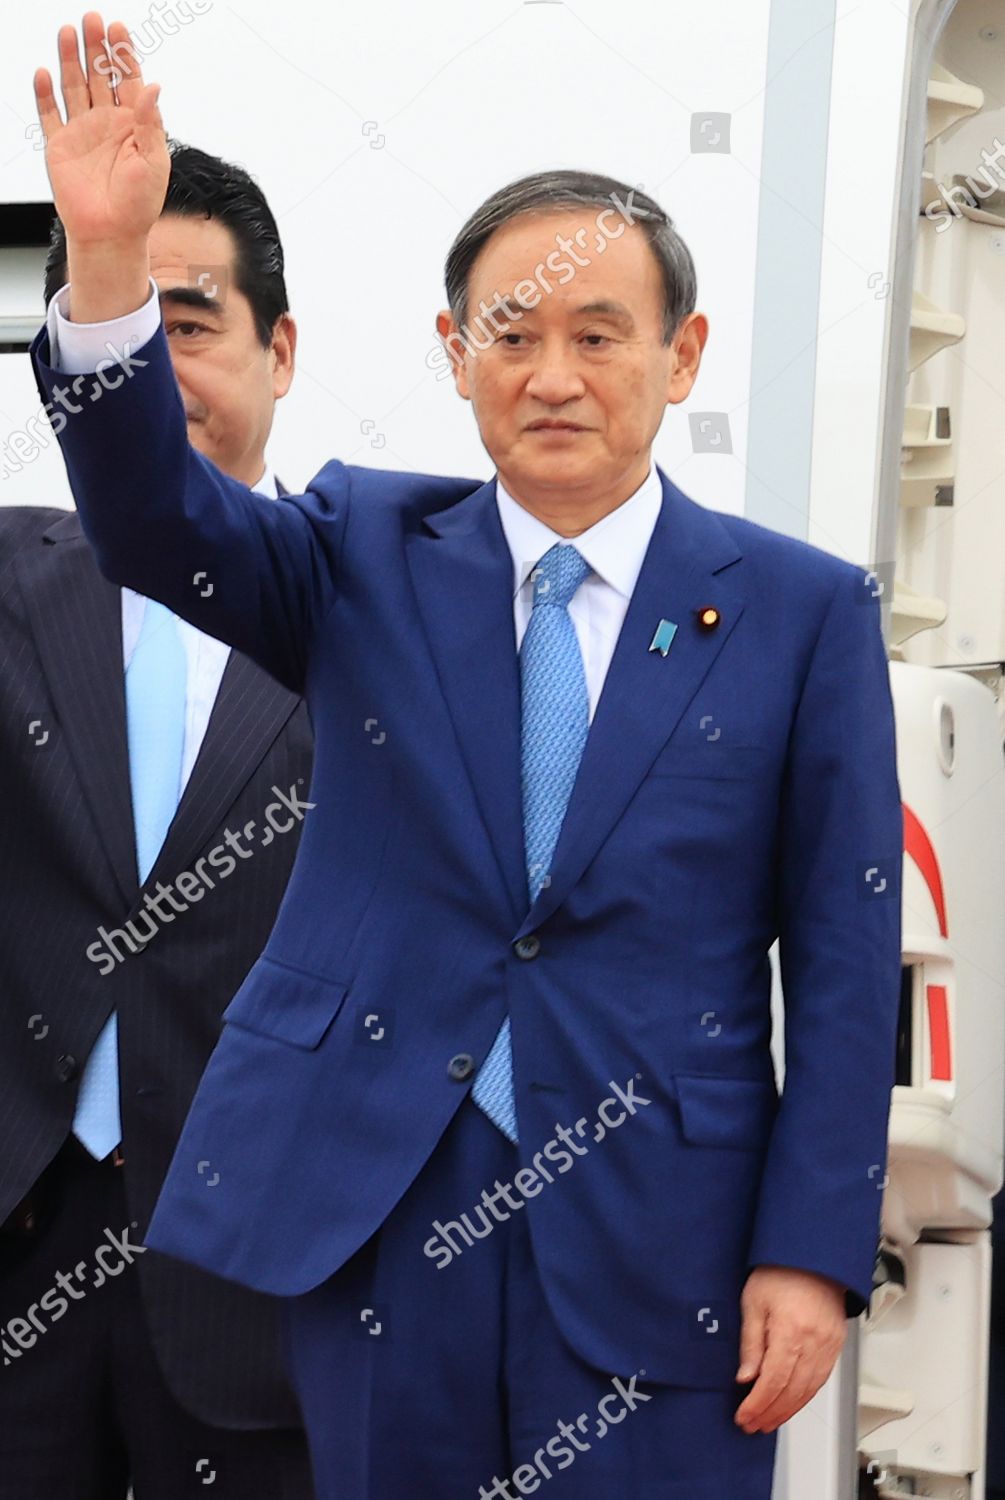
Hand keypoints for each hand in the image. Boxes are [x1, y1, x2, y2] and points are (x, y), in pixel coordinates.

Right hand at [34, 12, 168, 247]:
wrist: (111, 235)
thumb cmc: (139, 205)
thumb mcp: (153, 162)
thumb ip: (151, 123)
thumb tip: (153, 84)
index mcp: (133, 124)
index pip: (127, 80)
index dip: (122, 53)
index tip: (118, 27)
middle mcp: (106, 122)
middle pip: (98, 75)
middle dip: (96, 46)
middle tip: (92, 19)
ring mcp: (82, 131)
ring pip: (74, 86)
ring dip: (71, 59)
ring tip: (68, 31)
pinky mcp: (60, 146)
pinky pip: (50, 114)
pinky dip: (45, 94)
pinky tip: (44, 72)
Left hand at [733, 1264, 847, 1432]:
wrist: (811, 1255)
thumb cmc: (779, 1272)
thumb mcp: (753, 1302)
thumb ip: (751, 1343)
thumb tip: (746, 1378)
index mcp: (791, 1330)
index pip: (774, 1381)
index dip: (758, 1404)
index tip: (744, 1416)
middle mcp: (814, 1341)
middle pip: (793, 1391)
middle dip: (771, 1412)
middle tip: (753, 1424)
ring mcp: (829, 1344)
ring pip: (809, 1390)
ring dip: (788, 1410)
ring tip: (769, 1420)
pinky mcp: (836, 1344)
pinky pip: (821, 1379)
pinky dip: (805, 1396)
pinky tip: (791, 1403)